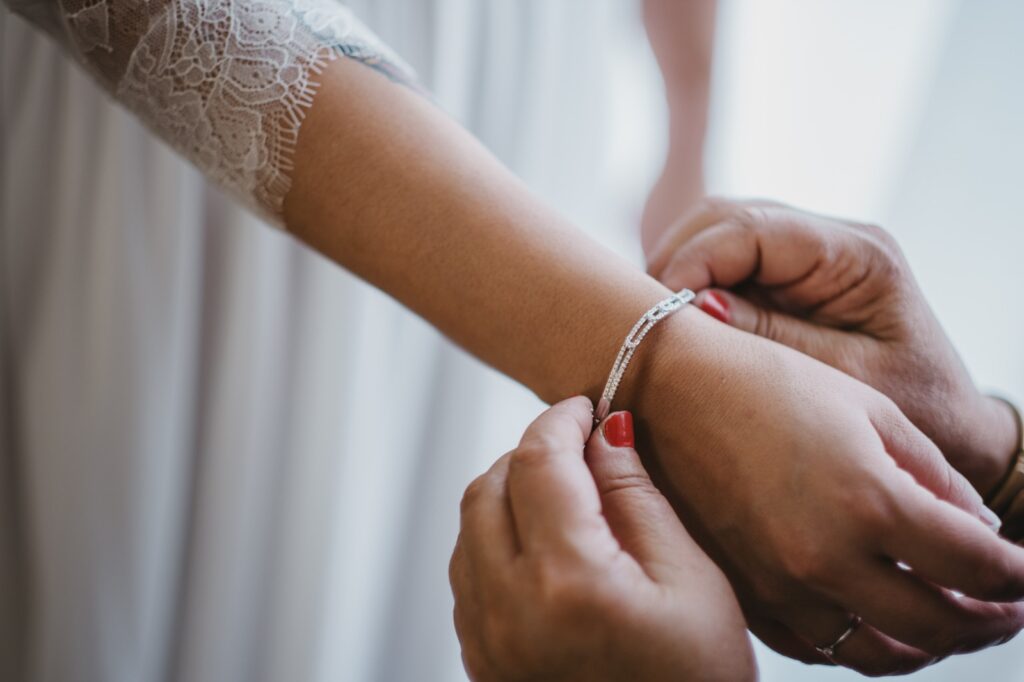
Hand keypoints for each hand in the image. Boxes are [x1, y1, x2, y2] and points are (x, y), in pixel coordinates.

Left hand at [450, 397, 755, 681]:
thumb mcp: (692, 584)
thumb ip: (638, 497)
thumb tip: (606, 430)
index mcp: (568, 582)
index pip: (538, 461)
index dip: (560, 420)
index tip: (584, 407)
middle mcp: (509, 610)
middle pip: (488, 486)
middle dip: (528, 453)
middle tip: (577, 448)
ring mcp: (486, 641)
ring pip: (468, 528)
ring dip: (507, 494)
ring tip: (564, 495)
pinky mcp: (481, 662)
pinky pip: (468, 575)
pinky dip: (495, 540)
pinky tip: (544, 546)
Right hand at [622, 302, 1023, 675]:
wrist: (668, 389)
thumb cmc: (764, 382)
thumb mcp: (868, 409)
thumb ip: (933, 476)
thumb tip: (979, 532)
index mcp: (867, 499)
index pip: (976, 566)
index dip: (1017, 577)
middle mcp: (824, 555)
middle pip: (937, 624)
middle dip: (988, 621)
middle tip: (1006, 610)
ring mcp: (779, 582)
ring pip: (877, 652)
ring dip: (928, 646)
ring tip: (948, 623)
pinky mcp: (745, 590)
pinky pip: (817, 647)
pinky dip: (859, 645)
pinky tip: (874, 622)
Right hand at [647, 198, 1019, 495]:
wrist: (953, 430)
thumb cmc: (918, 413)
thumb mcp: (849, 381)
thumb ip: (774, 339)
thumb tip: (695, 305)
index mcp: (856, 254)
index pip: (751, 228)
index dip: (693, 260)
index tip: (658, 309)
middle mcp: (829, 240)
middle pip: (724, 217)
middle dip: (674, 259)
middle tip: (643, 317)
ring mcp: (806, 254)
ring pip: (714, 233)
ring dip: (677, 270)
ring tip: (655, 323)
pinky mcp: (787, 277)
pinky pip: (723, 264)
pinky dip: (691, 286)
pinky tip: (677, 325)